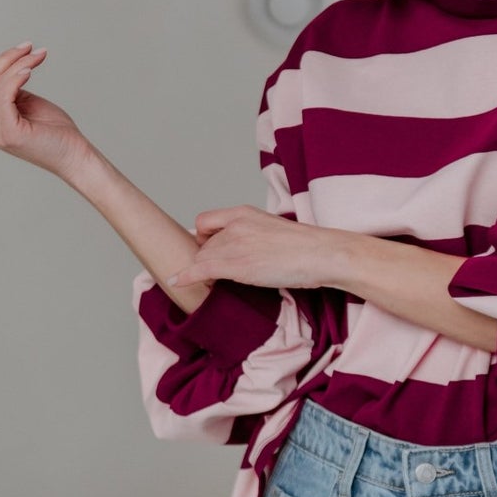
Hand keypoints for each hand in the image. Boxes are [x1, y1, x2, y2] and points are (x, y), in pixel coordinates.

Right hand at [0, 39, 89, 179]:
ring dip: (17, 63)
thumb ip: (5, 88)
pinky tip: (30, 68)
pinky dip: (16, 76)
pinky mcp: (9, 132)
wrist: (74, 155)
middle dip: (2, 58)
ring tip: (37, 55)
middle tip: (27, 46)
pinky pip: (4, 94)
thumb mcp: (23, 102)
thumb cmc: (54, 131)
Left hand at [171, 206, 332, 290]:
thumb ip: (253, 234)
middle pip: (204, 245)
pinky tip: (176, 281)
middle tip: (214, 274)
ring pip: (203, 259)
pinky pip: (201, 270)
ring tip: (212, 283)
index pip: (205, 221)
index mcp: (244, 213)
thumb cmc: (306, 246)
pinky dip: (185, 276)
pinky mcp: (236, 265)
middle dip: (205, 259)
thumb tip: (248, 250)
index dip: (203, 238)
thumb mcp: (273, 229)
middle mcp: (235, 225)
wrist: (321, 253)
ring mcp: (234, 245)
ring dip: (202, 271)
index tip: (208, 250)